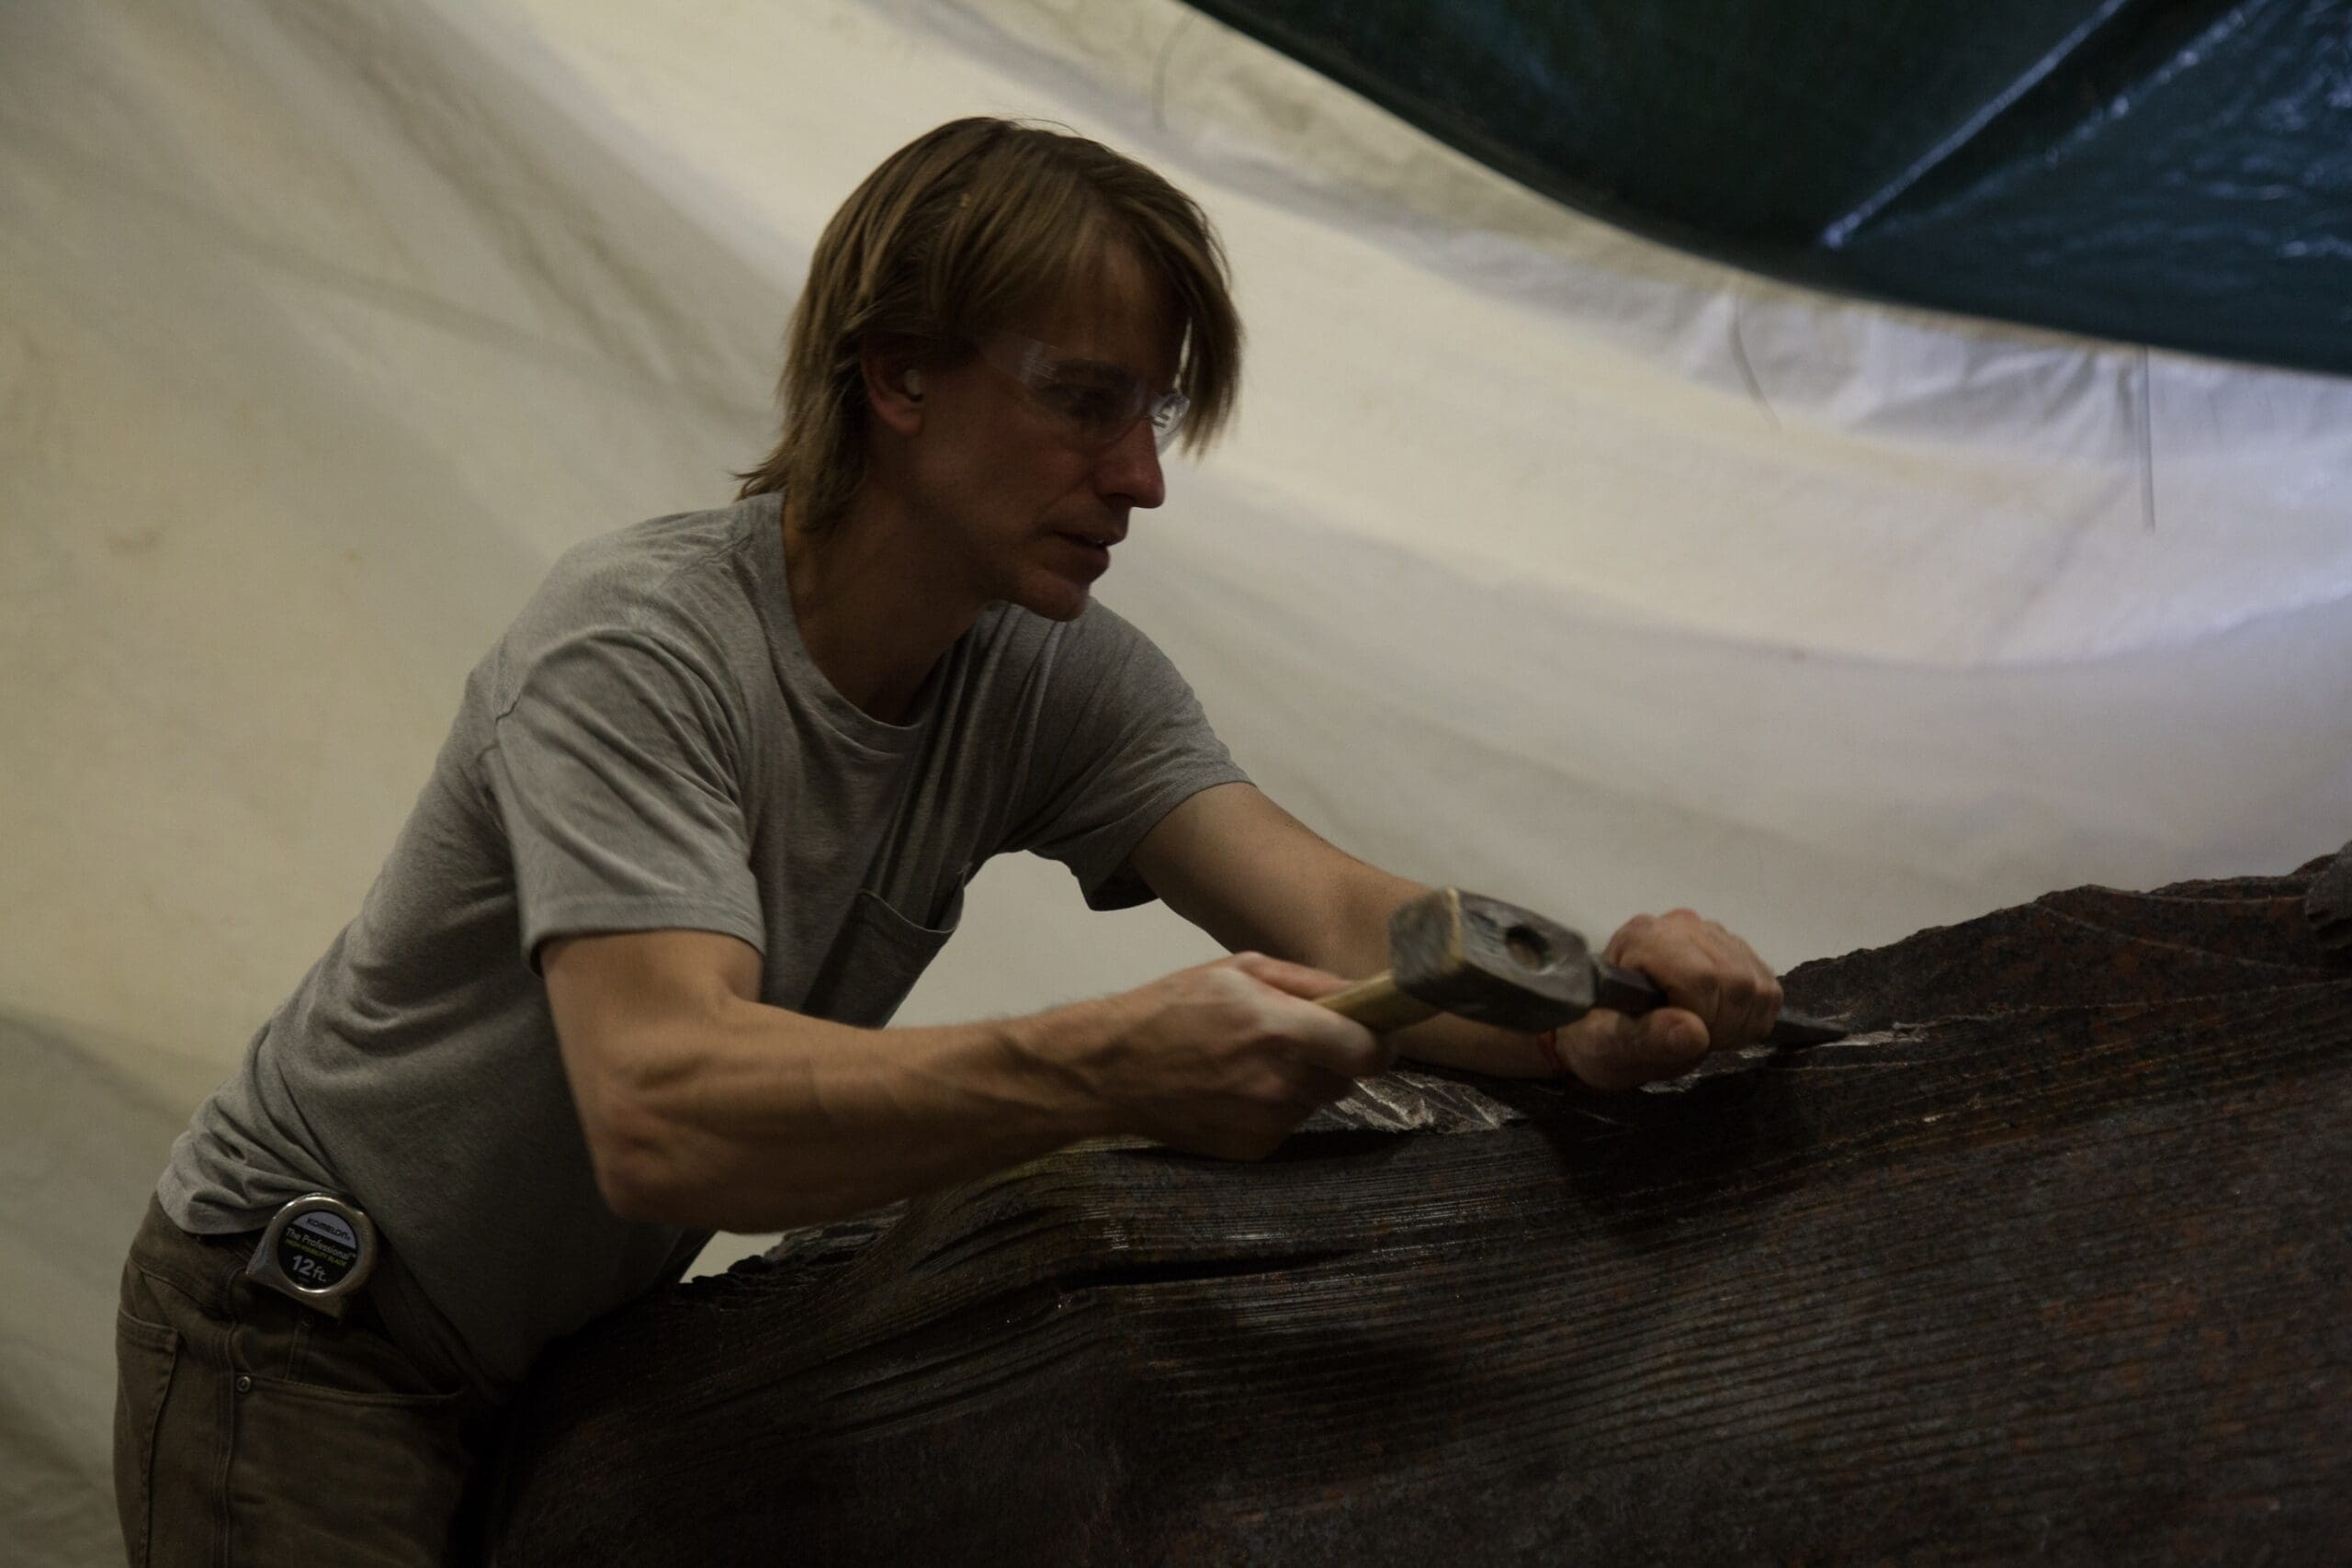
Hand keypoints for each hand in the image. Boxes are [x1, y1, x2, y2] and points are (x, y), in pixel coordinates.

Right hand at [1087, 953, 1392, 1159]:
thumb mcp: (1237, 969)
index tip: (1372, 1032)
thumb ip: (1306, 981)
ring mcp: (1268, 1122)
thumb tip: (1360, 992)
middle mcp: (1282, 1082)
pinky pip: (1289, 1123)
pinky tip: (1236, 1088)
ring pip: (1318, 1100)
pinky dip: (1275, 1106)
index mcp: (1281, 1029)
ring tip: (1254, 1061)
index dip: (1379, 1041)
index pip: (1369, 1051)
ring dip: (1303, 1081)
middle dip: (1334, 1057)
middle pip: (1348, 1077)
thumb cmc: (1173, 1007)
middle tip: (1294, 1039)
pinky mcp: (1254, 1149)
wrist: (1112, 1070)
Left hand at [1551, 909, 1782, 1090]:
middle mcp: (1679, 926)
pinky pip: (1769, 987)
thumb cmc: (1602, 1038)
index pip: (1703, 977)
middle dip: (1723, 1025)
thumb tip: (1692, 1033)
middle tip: (1693, 1041)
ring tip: (1702, 1031)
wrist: (1608, 1029)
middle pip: (1736, 981)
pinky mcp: (1734, 950)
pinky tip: (1719, 1022)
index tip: (1684, 1039)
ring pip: (1758, 985)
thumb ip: (1649, 1038)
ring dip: (1739, 1023)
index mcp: (1643, 939)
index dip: (1704, 1019)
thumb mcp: (1611, 1046)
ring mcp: (1710, 934)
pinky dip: (1753, 1017)